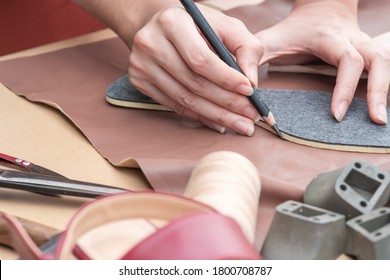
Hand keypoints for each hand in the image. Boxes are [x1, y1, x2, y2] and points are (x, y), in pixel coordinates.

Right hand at [128, 5, 262, 135]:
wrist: (159, 27)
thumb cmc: (197, 26)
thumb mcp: (225, 25)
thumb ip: (245, 47)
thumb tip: (251, 81)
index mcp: (172, 23)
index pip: (201, 59)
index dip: (226, 78)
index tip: (249, 91)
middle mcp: (151, 43)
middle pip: (193, 83)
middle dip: (226, 103)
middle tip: (250, 116)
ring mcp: (141, 65)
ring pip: (184, 98)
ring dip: (216, 115)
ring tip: (240, 124)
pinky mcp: (139, 82)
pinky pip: (174, 105)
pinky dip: (199, 116)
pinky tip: (218, 122)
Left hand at [256, 0, 389, 123]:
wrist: (321, 8)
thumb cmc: (294, 28)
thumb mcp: (270, 39)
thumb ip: (254, 58)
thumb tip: (248, 87)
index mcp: (330, 38)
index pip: (347, 60)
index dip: (344, 87)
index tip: (336, 114)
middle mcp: (353, 40)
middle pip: (377, 60)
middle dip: (377, 90)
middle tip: (375, 120)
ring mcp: (365, 45)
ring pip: (386, 63)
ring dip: (385, 91)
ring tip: (379, 120)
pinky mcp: (369, 53)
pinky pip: (384, 68)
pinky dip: (383, 87)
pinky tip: (379, 107)